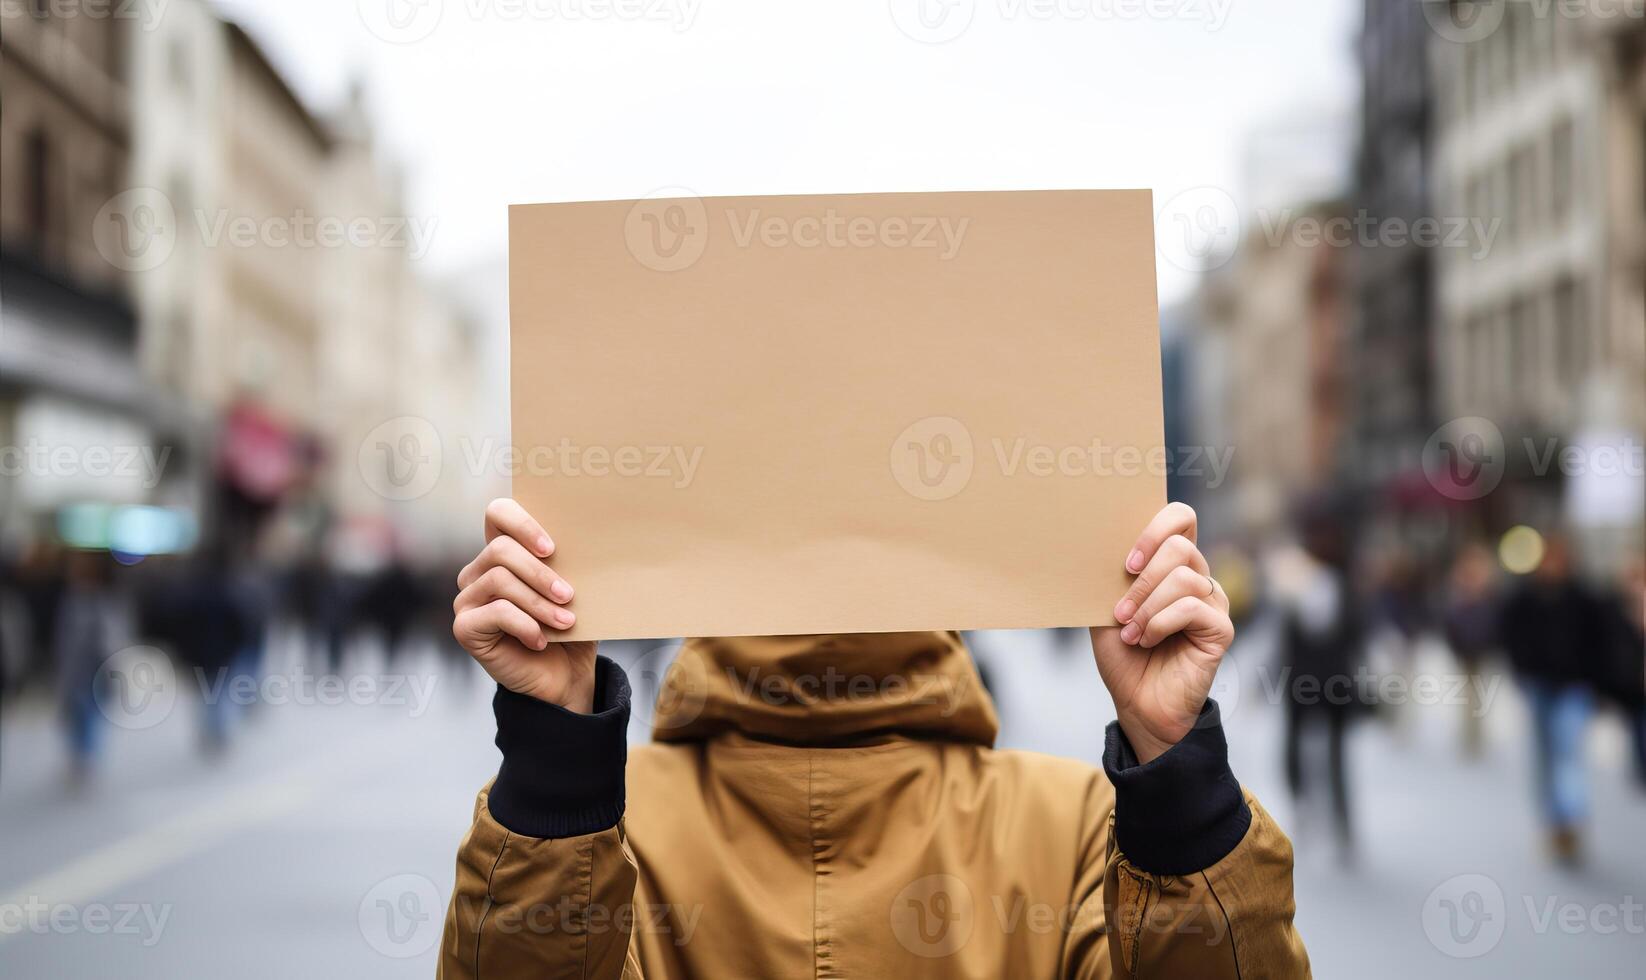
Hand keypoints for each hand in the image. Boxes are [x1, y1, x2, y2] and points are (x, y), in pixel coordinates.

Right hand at [452, 498, 596, 711]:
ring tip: (566, 621)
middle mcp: (478, 572)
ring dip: (539, 603)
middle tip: (568, 595)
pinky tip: (541, 640)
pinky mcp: (465, 628)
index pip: (498, 513)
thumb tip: (589, 542)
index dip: (522, 523)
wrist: (564, 676)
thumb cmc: (569, 629)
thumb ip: (569, 565)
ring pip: (500, 580)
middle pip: (500, 550)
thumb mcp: (574, 591)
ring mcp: (468, 600)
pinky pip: (496, 613)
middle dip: (540, 573)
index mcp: (503, 553)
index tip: (551, 548)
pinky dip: (525, 625)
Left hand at [1090, 502, 1233, 762]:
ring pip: (1184, 578)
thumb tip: (1101, 546)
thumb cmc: (1124, 655)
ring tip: (1130, 631)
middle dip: (1142, 577)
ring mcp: (1213, 603)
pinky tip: (1146, 640)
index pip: (1181, 518)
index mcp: (1172, 566)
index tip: (1126, 562)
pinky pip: (1191, 607)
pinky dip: (1160, 622)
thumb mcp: (1107, 608)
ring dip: (1147, 605)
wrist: (1138, 703)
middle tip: (1120, 609)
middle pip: (1180, 546)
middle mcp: (1198, 579)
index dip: (1155, 528)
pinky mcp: (1220, 629)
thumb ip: (1113, 577)